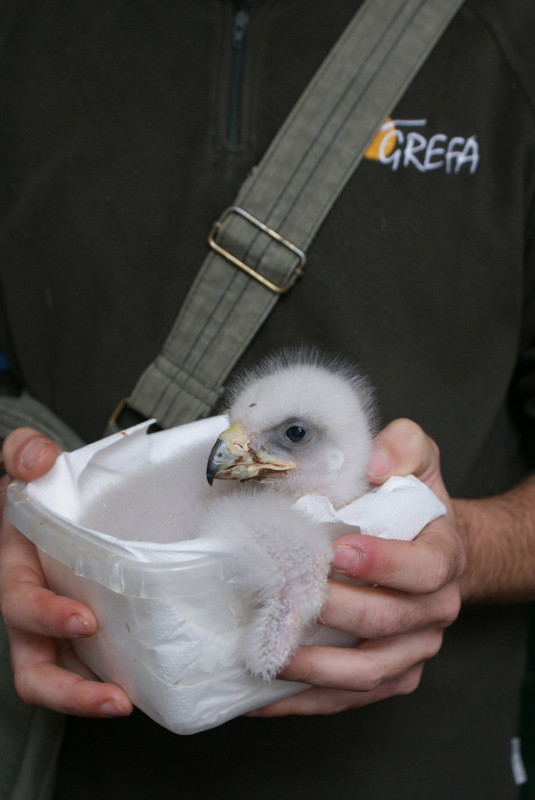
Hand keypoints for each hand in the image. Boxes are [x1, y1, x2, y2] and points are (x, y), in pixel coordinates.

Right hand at [0, 428, 131, 716]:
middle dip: (69, 688)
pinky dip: (116, 681)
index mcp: (16, 570)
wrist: (56, 498)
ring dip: (90, 700)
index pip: (21, 604)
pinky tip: (150, 685)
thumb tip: (37, 461)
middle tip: (111, 694)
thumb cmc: (41, 488)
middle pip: (35, 668)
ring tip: (127, 706)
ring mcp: (58, 628)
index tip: (85, 619)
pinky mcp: (87, 635)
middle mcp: (34, 609)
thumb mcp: (26, 460)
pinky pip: (95, 668)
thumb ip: (24, 451)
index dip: (47, 616)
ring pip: (61, 681)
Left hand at [248, 418, 464, 716]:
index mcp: (444, 557)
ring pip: (369, 672)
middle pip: (389, 621)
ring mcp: (413, 649)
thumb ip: (401, 446)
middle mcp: (435, 610)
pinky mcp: (391, 675)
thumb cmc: (414, 503)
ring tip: (270, 651)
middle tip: (287, 595)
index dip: (384, 563)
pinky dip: (308, 701)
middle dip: (336, 610)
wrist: (430, 544)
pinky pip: (351, 699)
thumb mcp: (416, 457)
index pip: (425, 569)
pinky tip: (265, 696)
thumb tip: (374, 464)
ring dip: (318, 667)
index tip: (338, 551)